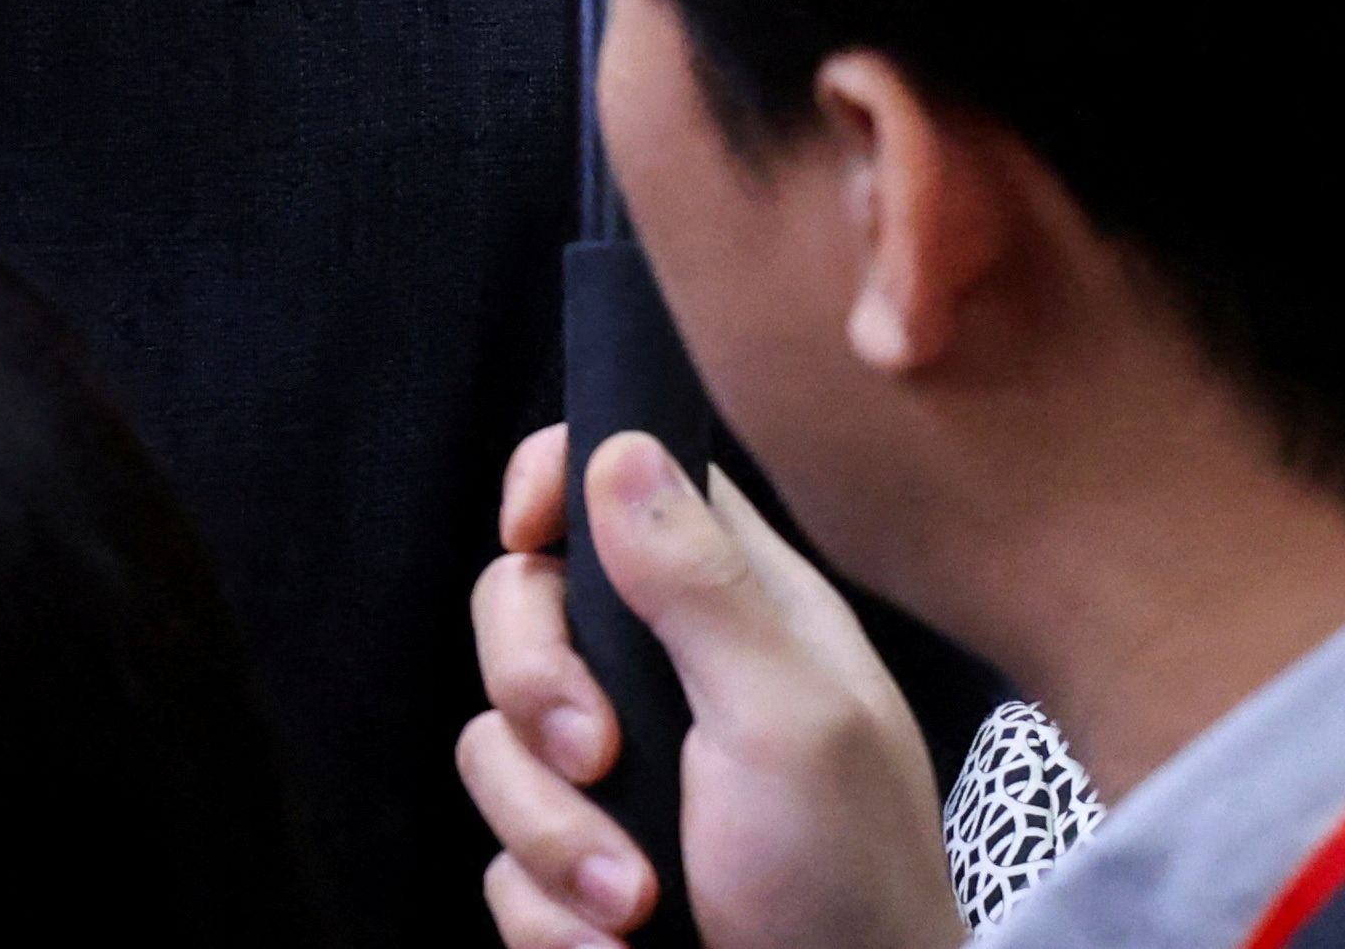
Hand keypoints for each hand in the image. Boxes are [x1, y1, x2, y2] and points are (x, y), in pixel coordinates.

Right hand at [462, 426, 959, 948]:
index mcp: (738, 613)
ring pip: (494, 746)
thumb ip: (703, 585)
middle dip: (533, 690)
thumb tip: (616, 445)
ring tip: (638, 904)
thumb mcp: (792, 722)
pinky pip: (501, 863)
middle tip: (596, 758)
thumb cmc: (851, 886)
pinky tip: (626, 948)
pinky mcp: (577, 872)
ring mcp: (615, 777)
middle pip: (518, 607)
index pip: (622, 482)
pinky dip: (555, 915)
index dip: (551, 481)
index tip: (527, 534)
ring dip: (555, 838)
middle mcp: (668, 678)